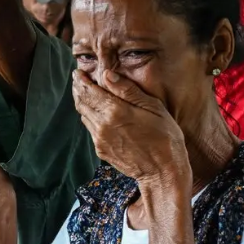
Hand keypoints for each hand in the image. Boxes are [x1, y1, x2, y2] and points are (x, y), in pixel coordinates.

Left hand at [71, 69, 188, 191]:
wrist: (162, 172)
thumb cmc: (164, 137)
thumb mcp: (152, 107)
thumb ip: (128, 90)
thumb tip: (107, 74)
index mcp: (115, 111)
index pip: (89, 91)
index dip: (81, 80)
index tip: (78, 72)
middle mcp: (102, 125)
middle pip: (82, 102)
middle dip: (78, 89)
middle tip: (78, 79)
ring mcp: (100, 140)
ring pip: (84, 116)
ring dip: (83, 103)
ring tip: (85, 93)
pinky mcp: (101, 150)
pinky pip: (91, 129)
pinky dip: (90, 117)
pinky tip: (97, 113)